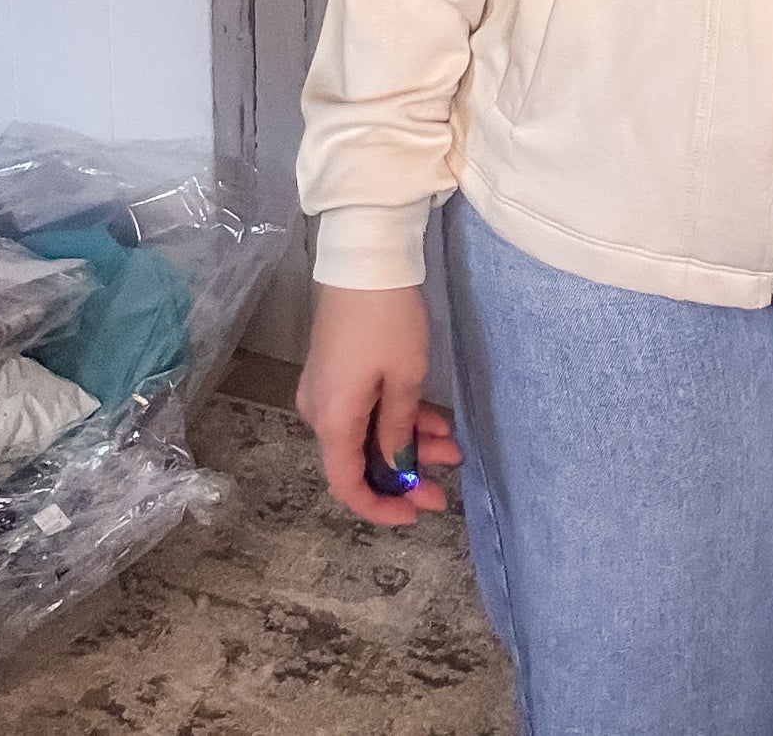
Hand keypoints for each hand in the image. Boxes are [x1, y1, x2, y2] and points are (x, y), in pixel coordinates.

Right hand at [295, 282, 462, 526]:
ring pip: (367, 433)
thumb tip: (396, 465)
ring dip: (407, 444)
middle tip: (445, 486)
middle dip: (404, 474)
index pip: (347, 485)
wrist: (363, 257)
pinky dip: (397, 418)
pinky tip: (434, 420)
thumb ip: (399, 428)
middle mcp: (320, 411)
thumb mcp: (404, 377)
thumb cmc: (386, 319)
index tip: (416, 513)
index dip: (381, 507)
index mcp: (332, 421)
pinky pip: (364, 409)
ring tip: (453, 447)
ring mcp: (326, 389)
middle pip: (359, 460)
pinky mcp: (337, 370)